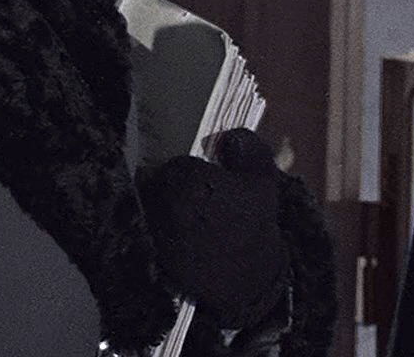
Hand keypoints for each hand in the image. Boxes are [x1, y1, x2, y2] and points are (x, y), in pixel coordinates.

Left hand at [137, 130, 288, 330]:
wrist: (248, 278)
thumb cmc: (256, 223)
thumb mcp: (264, 178)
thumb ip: (249, 148)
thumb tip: (229, 135)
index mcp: (188, 179)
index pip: (175, 163)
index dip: (190, 169)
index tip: (202, 177)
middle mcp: (164, 202)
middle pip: (155, 182)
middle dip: (170, 185)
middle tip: (191, 194)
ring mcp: (154, 228)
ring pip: (149, 205)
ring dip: (160, 205)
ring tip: (184, 214)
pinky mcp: (152, 252)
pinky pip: (148, 230)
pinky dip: (158, 229)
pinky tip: (179, 234)